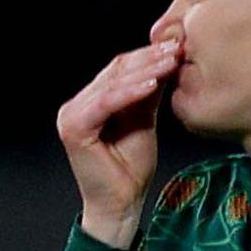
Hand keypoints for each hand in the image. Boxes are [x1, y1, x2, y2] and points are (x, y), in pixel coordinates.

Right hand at [59, 40, 180, 249]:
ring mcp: (72, 114)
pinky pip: (106, 104)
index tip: (178, 47)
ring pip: (112, 84)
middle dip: (149, 59)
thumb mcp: (144, 122)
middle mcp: (77, 103)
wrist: (122, 203)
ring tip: (171, 61)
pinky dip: (130, 93)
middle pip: (116, 72)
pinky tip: (152, 84)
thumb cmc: (131, 168)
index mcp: (90, 101)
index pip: (120, 70)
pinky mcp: (75, 128)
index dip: (148, 57)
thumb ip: (147, 95)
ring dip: (144, 71)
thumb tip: (166, 63)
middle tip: (178, 47)